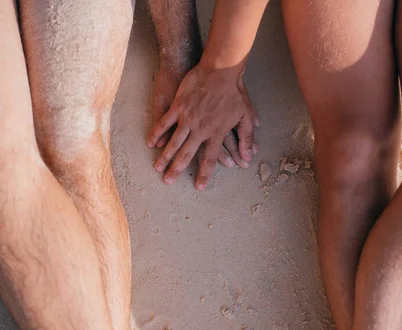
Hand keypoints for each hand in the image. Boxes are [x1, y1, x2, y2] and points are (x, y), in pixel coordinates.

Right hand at [147, 63, 258, 190]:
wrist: (221, 70)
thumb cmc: (235, 92)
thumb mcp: (246, 115)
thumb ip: (247, 138)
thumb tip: (250, 157)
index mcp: (216, 133)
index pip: (209, 158)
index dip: (204, 174)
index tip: (199, 187)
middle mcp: (200, 129)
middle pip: (187, 154)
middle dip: (177, 169)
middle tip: (168, 182)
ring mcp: (187, 118)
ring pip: (174, 142)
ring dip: (165, 156)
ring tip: (157, 168)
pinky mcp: (178, 106)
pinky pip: (165, 122)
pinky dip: (157, 133)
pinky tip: (151, 143)